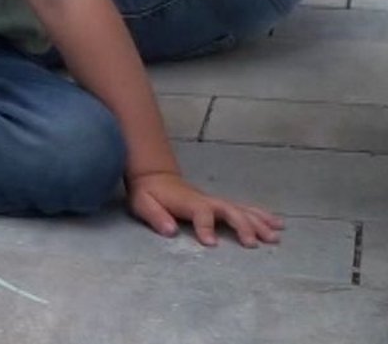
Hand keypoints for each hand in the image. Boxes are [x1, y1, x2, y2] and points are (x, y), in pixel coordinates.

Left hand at [125, 170, 284, 247]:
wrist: (155, 175)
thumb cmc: (148, 193)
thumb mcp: (142, 203)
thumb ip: (155, 216)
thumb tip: (170, 231)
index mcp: (187, 202)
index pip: (201, 213)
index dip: (205, 227)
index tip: (211, 244)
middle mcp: (206, 201)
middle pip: (229, 211)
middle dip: (243, 226)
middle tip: (254, 244)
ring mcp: (216, 201)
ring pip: (242, 210)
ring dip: (259, 222)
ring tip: (275, 236)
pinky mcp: (221, 204)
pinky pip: (245, 209)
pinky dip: (262, 215)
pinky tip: (277, 223)